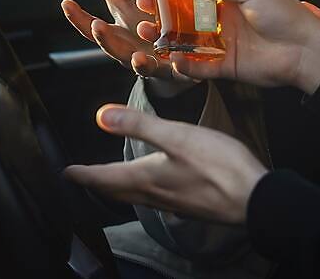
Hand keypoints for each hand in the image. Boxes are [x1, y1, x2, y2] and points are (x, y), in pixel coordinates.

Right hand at [60, 0, 184, 79]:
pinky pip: (177, 71)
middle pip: (114, 49)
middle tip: (98, 26)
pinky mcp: (177, 70)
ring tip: (137, 56)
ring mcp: (152, 64)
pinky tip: (176, 59)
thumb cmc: (144, 31)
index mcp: (118, 36)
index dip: (78, 18)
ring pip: (142, 66)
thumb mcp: (126, 7)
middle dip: (105, 39)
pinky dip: (178, 66)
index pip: (92, 28)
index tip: (67, 3)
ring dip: (138, 62)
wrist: (172, 62)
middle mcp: (130, 52)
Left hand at [64, 104, 266, 223]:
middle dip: (97, 184)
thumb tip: (100, 115)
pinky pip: (157, 198)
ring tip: (112, 180)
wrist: (254, 199)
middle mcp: (156, 194)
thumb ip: (140, 125)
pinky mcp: (191, 204)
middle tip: (82, 178)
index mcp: (147, 177)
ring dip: (119, 188)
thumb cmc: (219, 167)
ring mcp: (174, 202)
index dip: (82, 174)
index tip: (65, 173)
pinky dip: (144, 189)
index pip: (104, 177)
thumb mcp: (177, 137)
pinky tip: (156, 184)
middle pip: (117, 191)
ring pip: (136, 196)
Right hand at [133, 0, 319, 93]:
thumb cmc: (284, 12)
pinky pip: (201, 68)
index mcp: (227, 0)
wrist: (306, 47)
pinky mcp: (227, 68)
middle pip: (184, 21)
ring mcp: (223, 46)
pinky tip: (173, 59)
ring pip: (187, 44)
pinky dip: (186, 66)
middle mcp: (222, 23)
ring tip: (150, 35)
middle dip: (161, 19)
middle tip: (142, 16)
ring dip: (167, 41)